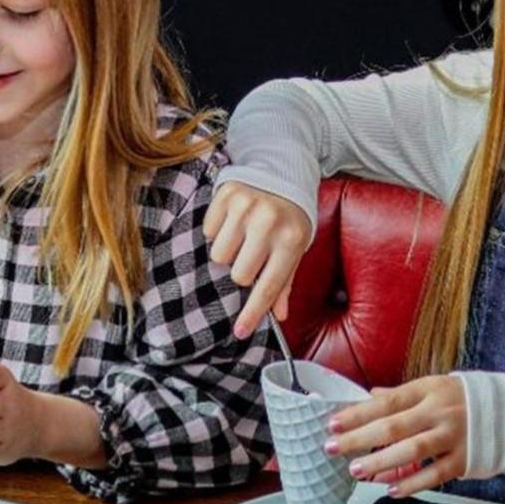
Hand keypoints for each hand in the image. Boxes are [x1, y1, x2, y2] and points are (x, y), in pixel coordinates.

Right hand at [203, 181, 311, 337]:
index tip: (240, 331)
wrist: (283, 172)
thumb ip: (285, 282)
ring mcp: (247, 206)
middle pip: (239, 274)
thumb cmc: (290, 219)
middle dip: (243, 271)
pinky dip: (218, 230)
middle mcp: (269, 222)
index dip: (253, 312)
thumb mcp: (296, 248)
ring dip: (229, 251)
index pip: (269, 286)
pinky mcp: (227, 194)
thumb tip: (278, 316)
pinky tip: (233, 221)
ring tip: (243, 237)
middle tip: (252, 256)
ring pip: (219, 254)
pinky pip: (209, 230)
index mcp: (291, 240)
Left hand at [324, 375, 467, 496]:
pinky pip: (435, 475)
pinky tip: (392, 489)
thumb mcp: (433, 387)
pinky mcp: (465, 459)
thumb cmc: (462, 400)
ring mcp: (453, 436)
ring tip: (357, 470)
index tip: (333, 424)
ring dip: (381, 462)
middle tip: (334, 448)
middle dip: (360, 439)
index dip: (358, 414)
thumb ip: (401, 395)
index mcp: (427, 390)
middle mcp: (439, 412)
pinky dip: (412, 483)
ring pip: (412, 450)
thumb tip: (370, 396)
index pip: (386, 402)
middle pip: (393, 427)